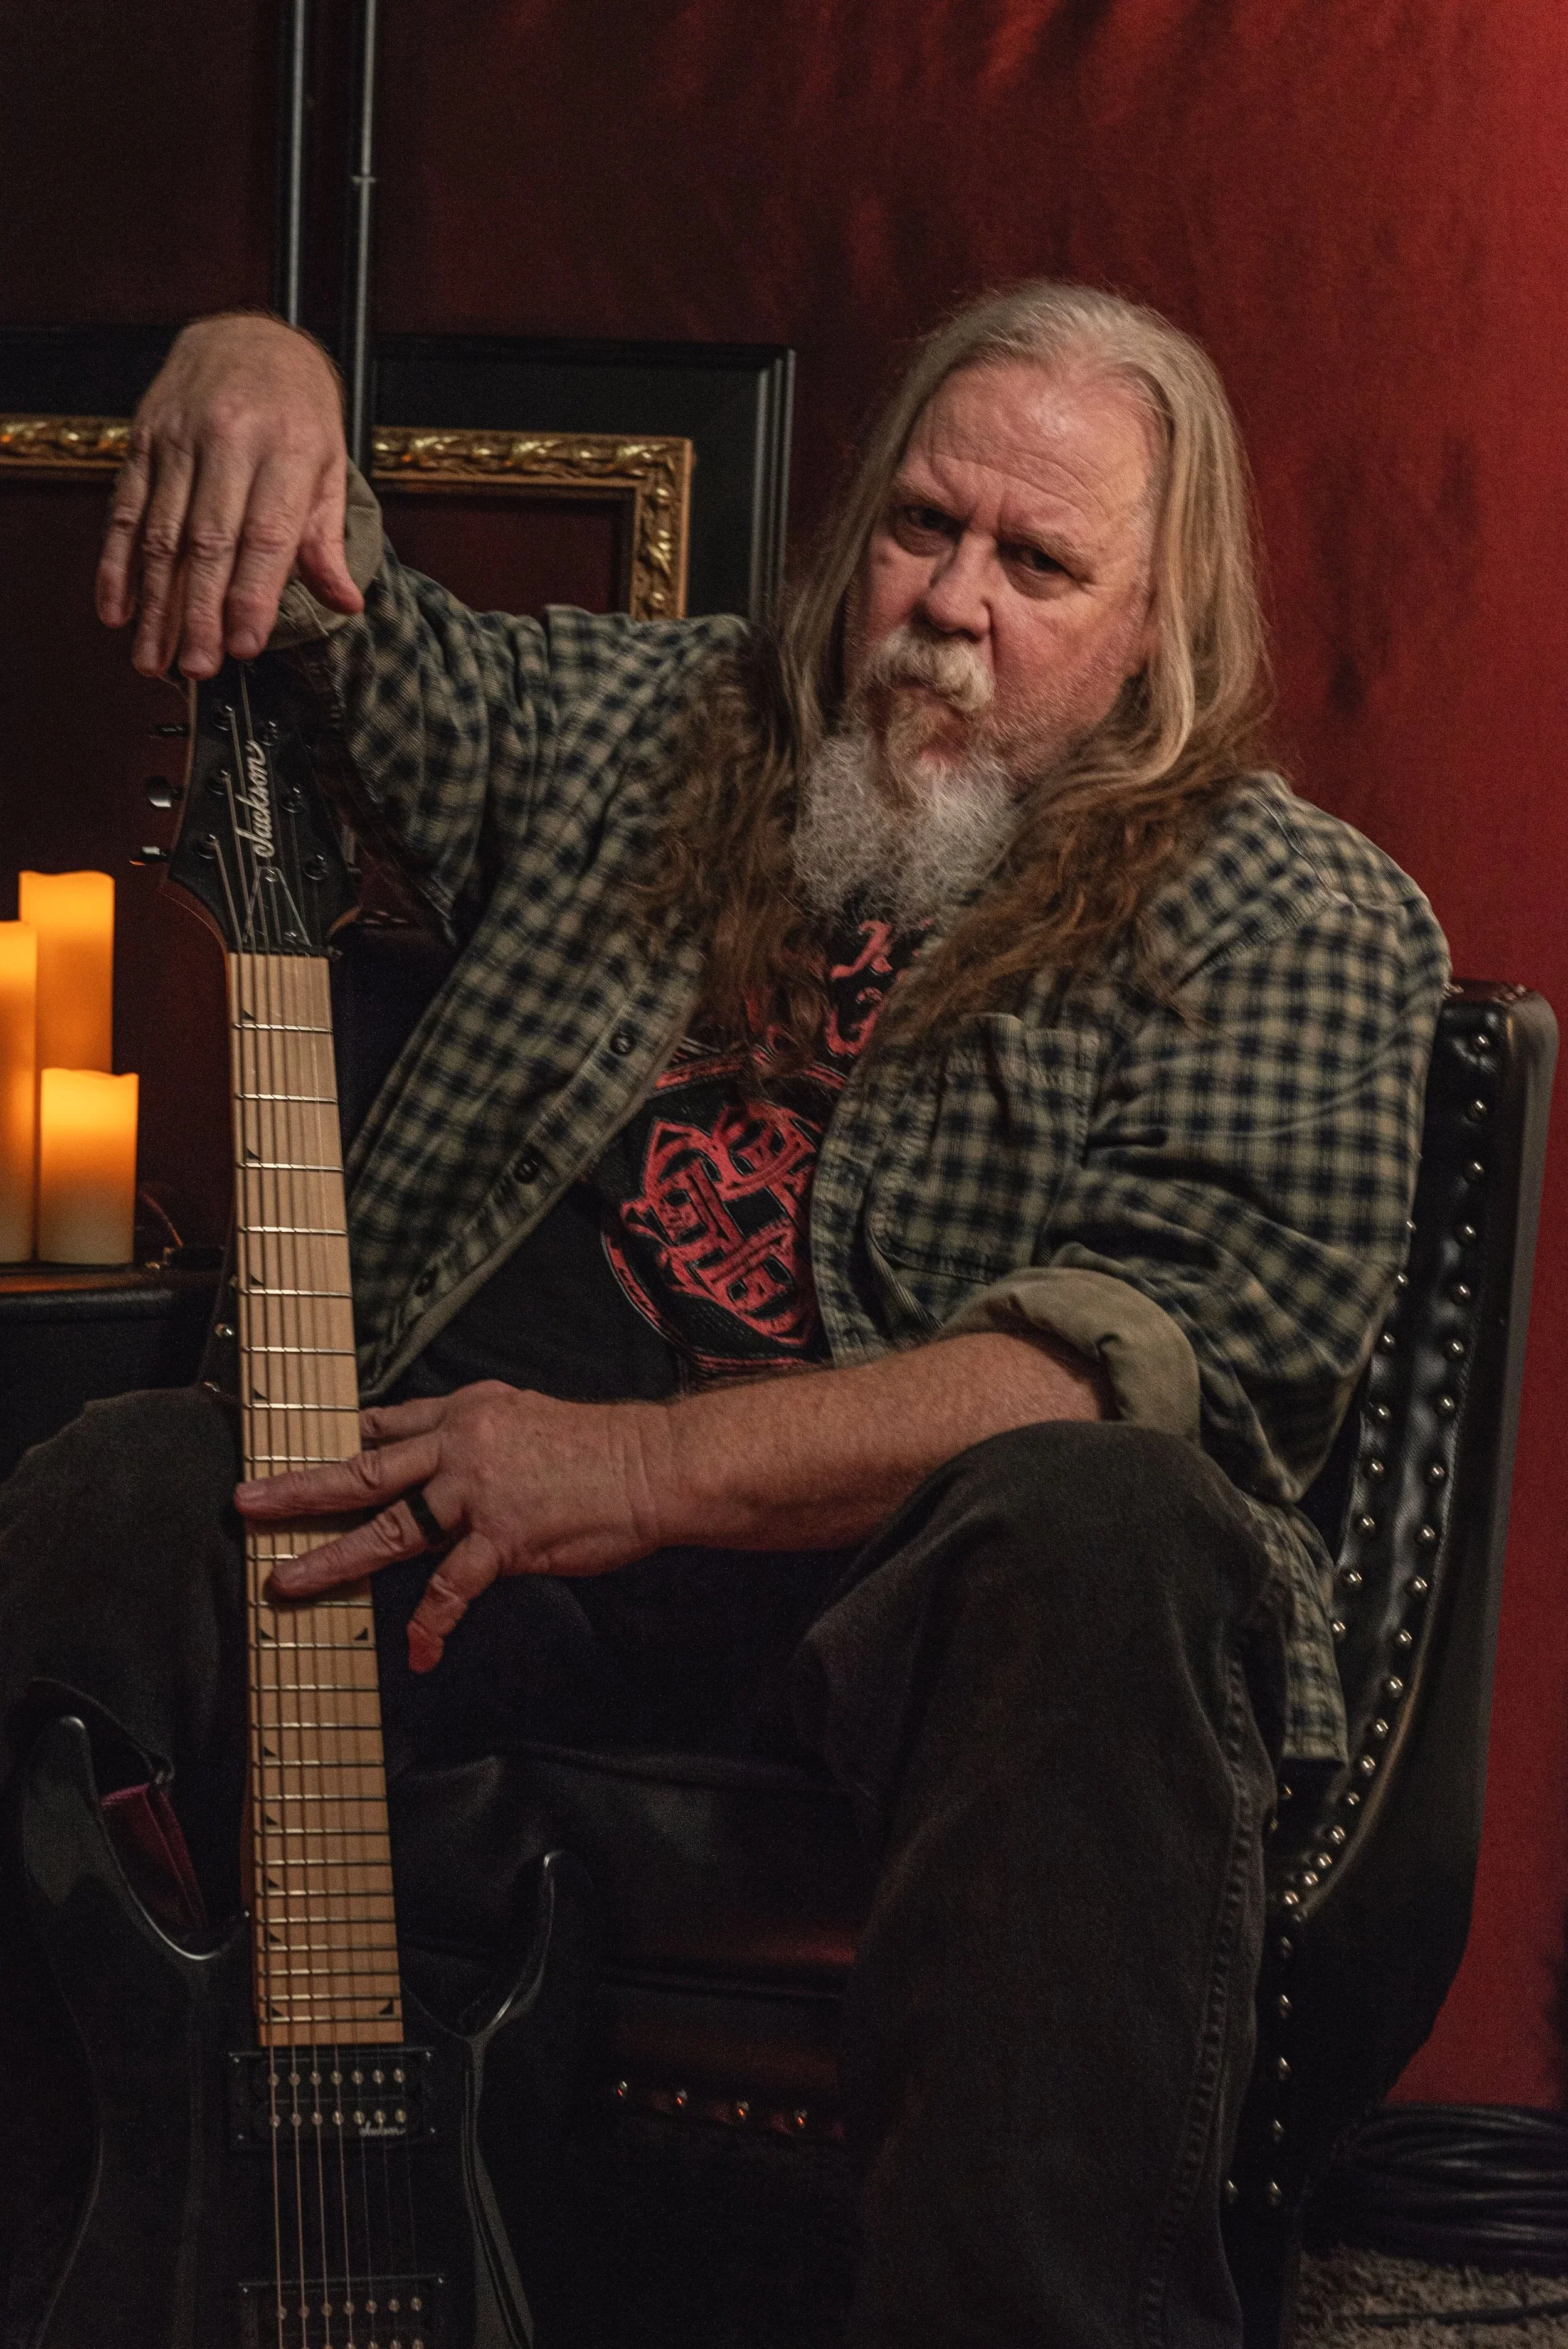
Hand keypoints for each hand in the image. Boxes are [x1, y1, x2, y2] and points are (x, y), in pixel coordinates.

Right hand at [95, 311, 362, 680]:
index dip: (252, 596)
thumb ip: (327, 538)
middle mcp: (229, 441)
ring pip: (162, 533)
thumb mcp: (329, 465)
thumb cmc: (297, 411)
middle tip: (196, 668)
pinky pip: (126, 509)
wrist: (249, 337)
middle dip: (199, 612)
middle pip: (208, 542)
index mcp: (286, 450)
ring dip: (154, 603)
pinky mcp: (145, 440)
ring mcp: (179, 439)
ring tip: (153, 657)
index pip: (266, 536)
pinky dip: (117, 563)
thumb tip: (347, 603)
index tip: (244, 646)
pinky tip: (116, 608)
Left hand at [234, 1381, 673, 1672]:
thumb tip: (442, 1464)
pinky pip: (452, 1588)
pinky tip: (419, 1651)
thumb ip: (477, 1439)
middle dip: (300, 1489)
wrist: (653, 1465)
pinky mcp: (502, 1538)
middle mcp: (459, 1444)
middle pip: (364, 1469)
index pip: (384, 1425)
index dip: (336, 1442)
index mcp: (464, 1411)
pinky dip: (432, 1624)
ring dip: (332, 1558)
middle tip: (246, 1503)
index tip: (296, 1452)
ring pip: (388, 1528)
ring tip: (286, 1583)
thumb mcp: (525, 1418)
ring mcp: (477, 1492)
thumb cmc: (599, 1449)